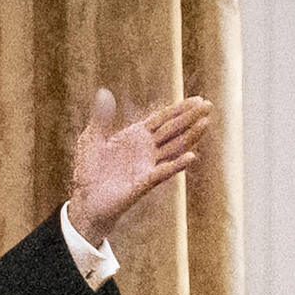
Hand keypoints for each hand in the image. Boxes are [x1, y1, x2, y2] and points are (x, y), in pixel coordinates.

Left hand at [67, 89, 214, 240]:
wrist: (86, 201)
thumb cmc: (89, 171)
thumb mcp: (92, 139)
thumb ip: (101, 118)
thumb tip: (104, 93)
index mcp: (136, 136)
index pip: (163, 119)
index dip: (179, 109)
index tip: (198, 99)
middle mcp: (147, 150)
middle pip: (173, 130)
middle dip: (190, 118)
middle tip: (209, 105)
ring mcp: (147, 166)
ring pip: (174, 149)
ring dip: (189, 136)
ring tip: (205, 123)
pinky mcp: (143, 183)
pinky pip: (162, 173)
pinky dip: (176, 165)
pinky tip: (191, 157)